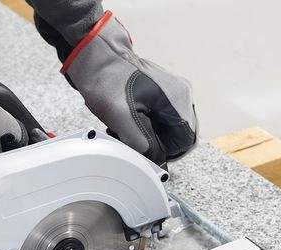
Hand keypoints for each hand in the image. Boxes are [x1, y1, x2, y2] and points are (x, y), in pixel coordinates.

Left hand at [60, 11, 197, 164]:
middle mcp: (181, 95)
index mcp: (178, 100)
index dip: (166, 153)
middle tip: (134, 143)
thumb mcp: (123, 120)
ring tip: (128, 132)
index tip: (145, 154)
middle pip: (178, 136)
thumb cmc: (107, 81)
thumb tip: (154, 160)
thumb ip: (143, 145)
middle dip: (157, 145)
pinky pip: (160, 118)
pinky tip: (129, 124)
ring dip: (150, 136)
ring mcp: (172, 92)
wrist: (95, 58)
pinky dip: (146, 126)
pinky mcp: (161, 92)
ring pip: (168, 129)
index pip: (185, 142)